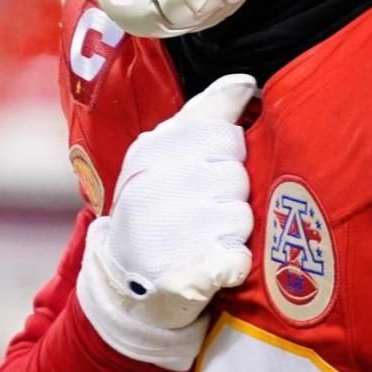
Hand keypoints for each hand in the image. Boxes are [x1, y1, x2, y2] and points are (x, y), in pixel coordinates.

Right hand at [77, 74, 256, 368]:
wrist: (125, 290)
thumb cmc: (156, 212)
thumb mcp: (164, 157)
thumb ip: (205, 116)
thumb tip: (245, 82)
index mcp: (149, 151)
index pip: (223, 134)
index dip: (225, 157)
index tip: (203, 175)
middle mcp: (154, 185)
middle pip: (237, 175)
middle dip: (230, 196)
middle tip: (201, 214)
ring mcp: (169, 230)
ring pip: (242, 216)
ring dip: (233, 233)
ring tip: (202, 240)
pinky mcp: (188, 274)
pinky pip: (239, 258)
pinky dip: (232, 266)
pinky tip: (211, 268)